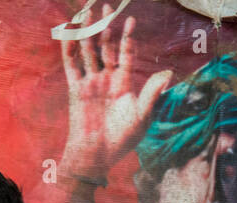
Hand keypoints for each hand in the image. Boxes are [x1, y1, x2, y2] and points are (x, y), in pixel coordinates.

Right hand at [60, 3, 172, 180]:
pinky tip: (68, 31)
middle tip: (105, 5)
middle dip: (106, 26)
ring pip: (88, 51)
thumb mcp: (143, 115)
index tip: (130, 20)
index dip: (128, 37)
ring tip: (86, 12)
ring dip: (87, 32)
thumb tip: (168, 74)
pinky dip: (68, 48)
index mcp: (123, 84)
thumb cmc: (122, 138)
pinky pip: (71, 64)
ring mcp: (90, 83)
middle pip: (105, 47)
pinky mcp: (76, 89)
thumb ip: (153, 93)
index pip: (126, 54)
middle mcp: (106, 80)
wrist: (97, 154)